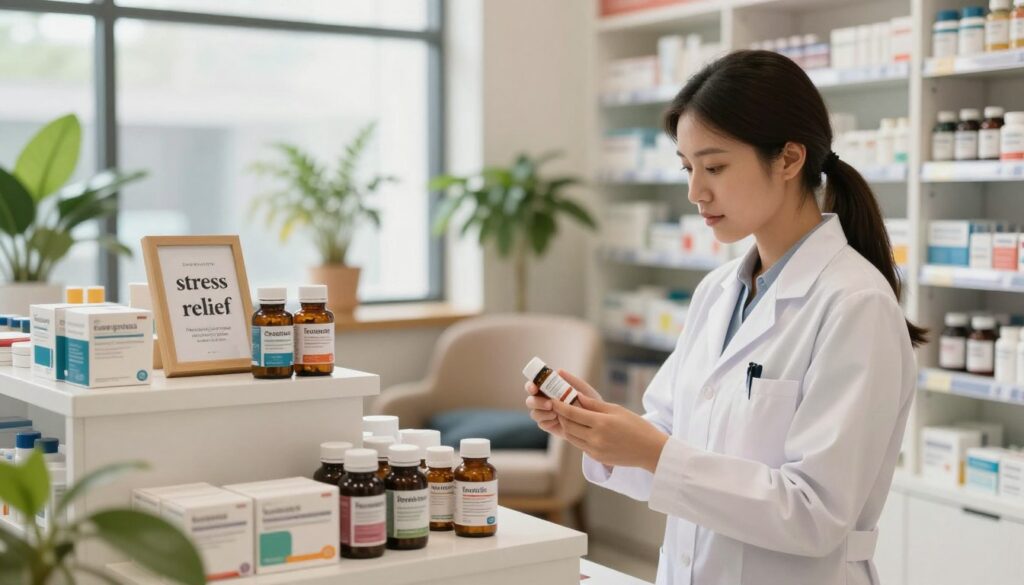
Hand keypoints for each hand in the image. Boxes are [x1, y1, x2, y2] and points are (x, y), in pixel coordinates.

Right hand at [524, 370, 602, 439]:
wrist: (597, 420)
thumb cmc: (590, 402)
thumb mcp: (583, 389)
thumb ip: (571, 380)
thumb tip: (558, 370)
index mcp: (549, 389)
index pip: (533, 385)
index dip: (530, 386)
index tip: (534, 388)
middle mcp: (544, 400)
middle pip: (530, 400)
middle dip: (536, 402)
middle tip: (550, 404)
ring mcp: (545, 414)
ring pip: (534, 413)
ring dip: (542, 413)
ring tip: (557, 414)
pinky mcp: (548, 425)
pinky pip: (541, 424)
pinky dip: (548, 421)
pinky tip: (557, 421)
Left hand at [551, 393, 668, 473]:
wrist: (650, 451)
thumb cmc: (636, 426)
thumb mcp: (616, 410)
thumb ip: (594, 404)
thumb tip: (576, 396)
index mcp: (602, 423)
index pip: (572, 413)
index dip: (559, 406)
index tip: (553, 399)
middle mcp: (596, 438)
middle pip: (568, 426)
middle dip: (560, 416)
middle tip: (558, 407)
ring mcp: (595, 450)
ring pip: (571, 437)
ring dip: (566, 427)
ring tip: (566, 417)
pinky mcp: (596, 458)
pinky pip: (580, 445)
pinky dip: (575, 436)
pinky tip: (578, 428)